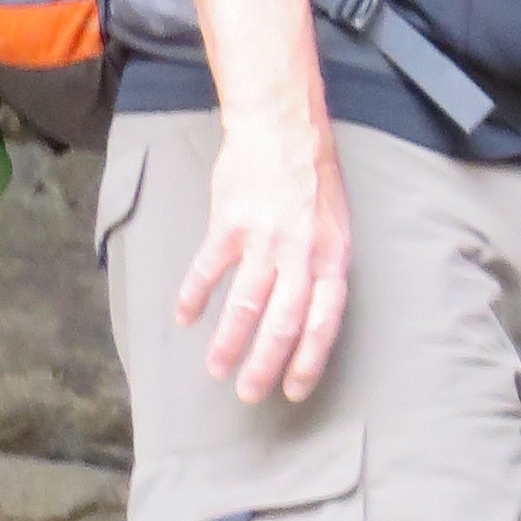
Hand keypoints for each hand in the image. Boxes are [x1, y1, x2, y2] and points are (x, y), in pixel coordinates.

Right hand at [177, 112, 352, 404]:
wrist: (282, 127)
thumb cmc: (312, 178)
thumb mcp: (336, 223)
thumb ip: (325, 267)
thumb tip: (314, 315)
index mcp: (331, 255)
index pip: (325, 320)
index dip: (309, 359)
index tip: (294, 390)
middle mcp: (301, 252)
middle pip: (284, 323)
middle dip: (265, 365)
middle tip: (249, 393)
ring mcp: (265, 239)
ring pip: (245, 305)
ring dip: (229, 342)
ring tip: (216, 369)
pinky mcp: (230, 224)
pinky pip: (209, 270)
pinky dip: (194, 297)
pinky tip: (184, 317)